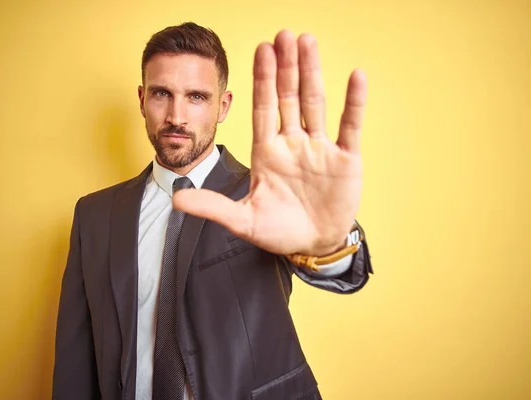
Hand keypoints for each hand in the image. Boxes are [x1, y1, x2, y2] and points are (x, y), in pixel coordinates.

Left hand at [174, 30, 367, 256]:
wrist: (313, 245)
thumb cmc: (278, 231)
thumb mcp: (243, 220)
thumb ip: (213, 206)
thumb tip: (175, 199)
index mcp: (267, 151)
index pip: (263, 107)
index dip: (262, 79)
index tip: (261, 50)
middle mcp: (292, 143)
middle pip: (288, 97)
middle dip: (285, 67)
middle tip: (283, 34)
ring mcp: (319, 148)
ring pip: (316, 103)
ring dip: (312, 73)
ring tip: (308, 42)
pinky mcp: (345, 159)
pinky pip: (350, 126)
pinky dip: (354, 103)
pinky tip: (356, 77)